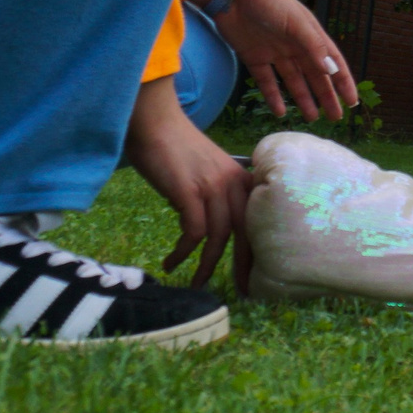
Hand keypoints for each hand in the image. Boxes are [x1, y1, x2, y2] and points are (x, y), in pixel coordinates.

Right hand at [124, 80, 253, 293]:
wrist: (155, 122)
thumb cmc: (175, 146)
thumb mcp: (206, 171)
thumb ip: (214, 195)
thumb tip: (206, 229)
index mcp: (242, 178)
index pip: (257, 219)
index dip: (257, 249)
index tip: (254, 273)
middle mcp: (234, 183)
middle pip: (247, 232)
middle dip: (244, 265)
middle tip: (241, 290)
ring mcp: (213, 186)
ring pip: (220, 237)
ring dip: (207, 265)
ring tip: (196, 283)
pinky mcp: (189, 191)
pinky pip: (194, 232)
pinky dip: (184, 251)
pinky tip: (172, 261)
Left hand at [215, 0, 358, 120]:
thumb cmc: (269, 1)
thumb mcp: (296, 22)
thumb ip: (313, 46)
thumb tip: (331, 71)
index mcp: (310, 34)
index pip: (332, 62)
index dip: (343, 82)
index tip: (352, 101)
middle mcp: (295, 45)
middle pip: (314, 75)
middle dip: (326, 96)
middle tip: (335, 117)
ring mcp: (275, 52)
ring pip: (293, 81)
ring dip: (303, 99)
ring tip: (312, 118)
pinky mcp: (254, 57)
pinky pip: (267, 82)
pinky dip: (273, 97)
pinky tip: (280, 112)